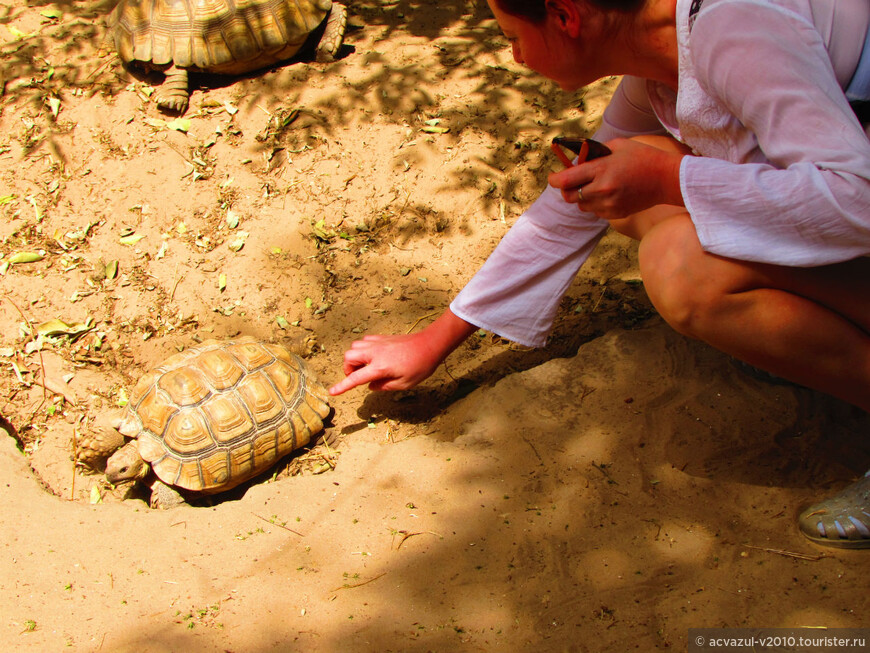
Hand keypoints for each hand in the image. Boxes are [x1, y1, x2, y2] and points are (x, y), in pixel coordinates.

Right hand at [329, 309, 476, 394]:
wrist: (429, 344)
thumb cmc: (420, 366)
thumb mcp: (404, 384)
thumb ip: (384, 386)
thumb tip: (370, 386)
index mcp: (379, 368)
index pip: (355, 378)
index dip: (342, 386)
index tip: (332, 392)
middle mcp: (374, 353)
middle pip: (348, 357)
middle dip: (348, 368)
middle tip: (359, 376)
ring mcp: (377, 343)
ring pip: (354, 347)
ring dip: (355, 358)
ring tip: (367, 366)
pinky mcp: (381, 337)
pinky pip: (364, 342)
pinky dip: (363, 350)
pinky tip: (374, 356)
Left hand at [547, 138, 685, 219]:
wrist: (666, 179)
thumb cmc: (642, 157)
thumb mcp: (617, 146)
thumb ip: (593, 153)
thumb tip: (575, 162)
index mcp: (601, 169)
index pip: (565, 180)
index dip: (554, 180)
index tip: (553, 178)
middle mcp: (602, 190)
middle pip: (569, 196)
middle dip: (567, 189)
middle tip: (573, 181)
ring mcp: (608, 204)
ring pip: (581, 206)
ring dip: (583, 197)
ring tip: (597, 185)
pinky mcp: (615, 214)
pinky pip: (595, 212)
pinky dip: (596, 204)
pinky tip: (609, 193)